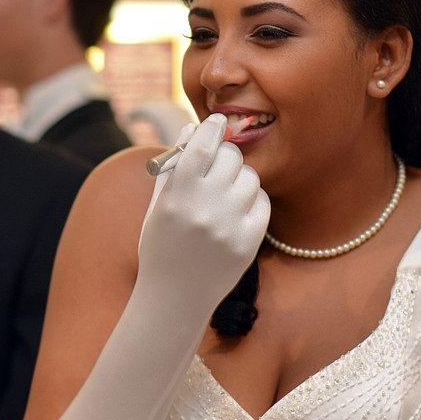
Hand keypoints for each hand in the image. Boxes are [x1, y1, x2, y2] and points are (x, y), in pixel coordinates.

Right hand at [138, 114, 270, 314]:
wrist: (174, 298)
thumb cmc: (161, 247)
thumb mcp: (158, 207)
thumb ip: (174, 167)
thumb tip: (191, 129)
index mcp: (177, 197)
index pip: (202, 147)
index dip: (212, 128)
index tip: (218, 120)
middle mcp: (205, 209)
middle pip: (230, 157)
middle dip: (225, 155)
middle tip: (219, 164)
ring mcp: (230, 227)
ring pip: (250, 177)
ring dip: (240, 178)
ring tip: (225, 194)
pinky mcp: (250, 242)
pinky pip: (262, 202)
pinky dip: (252, 200)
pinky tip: (237, 211)